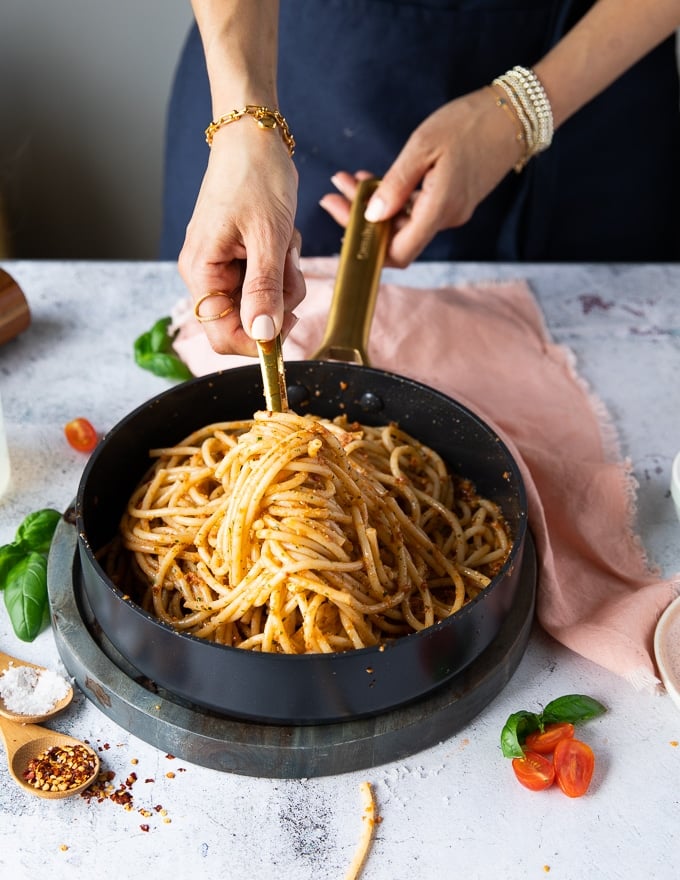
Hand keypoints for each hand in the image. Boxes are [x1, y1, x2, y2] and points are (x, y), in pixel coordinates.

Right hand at [178, 122, 305, 355]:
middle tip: (290, 266)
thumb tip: (262, 336)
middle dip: (277, 302)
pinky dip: (282, 267)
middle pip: (246, 321)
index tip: (290, 327)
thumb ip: (264, 289)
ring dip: (285, 281)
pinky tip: (282, 239)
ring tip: (286, 244)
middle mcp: (206, 274)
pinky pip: (266, 281)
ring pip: (262, 303)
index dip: (257, 343)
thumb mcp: (268, 237)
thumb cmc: (256, 177)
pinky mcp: (240, 257)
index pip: (222, 336)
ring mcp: (223, 266)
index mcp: (202, 272)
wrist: (254, 137)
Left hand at [319, 88, 523, 266]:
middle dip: (360, 217)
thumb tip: (371, 217)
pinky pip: (416, 209)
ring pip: (404, 221)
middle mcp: (446, 218)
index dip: (366, 245)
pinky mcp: (453, 200)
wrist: (515, 113)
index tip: (340, 217)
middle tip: (335, 190)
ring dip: (375, 204)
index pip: (398, 252)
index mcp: (439, 209)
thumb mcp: (424, 147)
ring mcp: (451, 211)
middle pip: (395, 236)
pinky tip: (376, 180)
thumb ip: (396, 185)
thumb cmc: (469, 123)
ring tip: (351, 179)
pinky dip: (394, 197)